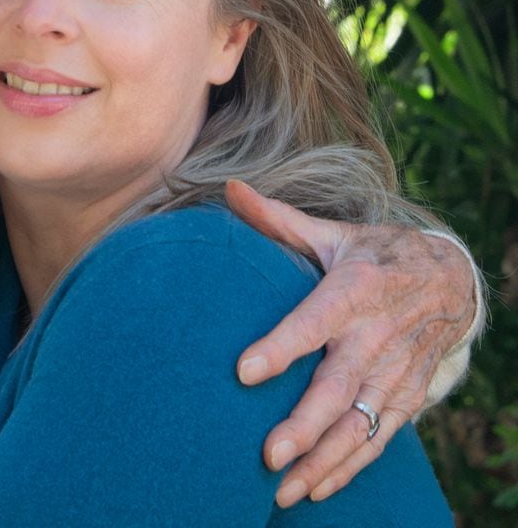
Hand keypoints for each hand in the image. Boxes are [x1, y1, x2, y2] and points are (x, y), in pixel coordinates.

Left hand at [225, 179, 475, 506]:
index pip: (313, 322)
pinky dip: (350, 469)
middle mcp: (377, 337)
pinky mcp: (407, 397)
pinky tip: (315, 489)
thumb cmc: (373, 253)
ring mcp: (395, 373)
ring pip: (360, 426)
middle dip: (304, 426)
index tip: (244, 371)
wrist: (449, 278)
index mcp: (355, 290)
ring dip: (323, 461)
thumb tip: (229, 188)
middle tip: (267, 456)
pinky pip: (379, 440)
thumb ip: (277, 218)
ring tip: (283, 490)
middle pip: (338, 388)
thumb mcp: (331, 232)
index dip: (281, 347)